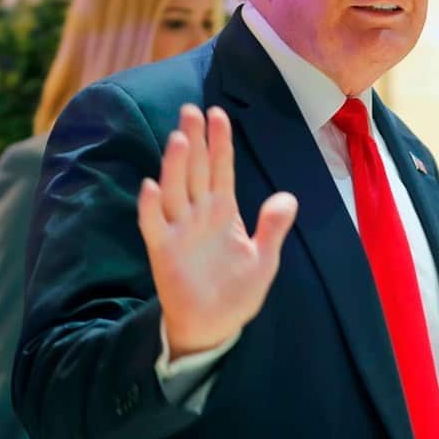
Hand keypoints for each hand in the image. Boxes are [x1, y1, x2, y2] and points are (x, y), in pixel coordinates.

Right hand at [137, 104, 297, 359]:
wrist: (214, 327)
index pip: (221, 169)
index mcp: (222, 212)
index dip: (220, 143)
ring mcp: (179, 231)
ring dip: (175, 165)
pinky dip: (151, 208)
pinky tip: (151, 188)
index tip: (218, 114)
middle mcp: (198, 215)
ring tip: (180, 138)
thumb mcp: (263, 259)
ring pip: (175, 190)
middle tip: (190, 110)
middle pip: (195, 171)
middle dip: (195, 141)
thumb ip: (273, 228)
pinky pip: (154, 225)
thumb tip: (288, 198)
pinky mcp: (163, 252)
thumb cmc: (236, 292)